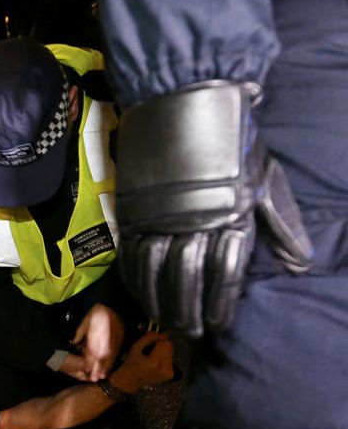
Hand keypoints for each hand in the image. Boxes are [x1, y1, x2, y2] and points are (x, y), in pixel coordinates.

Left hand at [66, 303, 123, 381]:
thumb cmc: (96, 313)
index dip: (89, 360)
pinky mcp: (120, 339)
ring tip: (101, 377)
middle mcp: (106, 337)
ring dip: (106, 367)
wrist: (112, 305)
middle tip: (94, 378)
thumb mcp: (85, 322)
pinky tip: (110, 368)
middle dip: (98, 367)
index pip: (92, 349)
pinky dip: (113, 361)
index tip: (86, 369)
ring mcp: (114, 338)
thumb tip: (74, 344)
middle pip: (102, 355)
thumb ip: (79, 334)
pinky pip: (116, 353)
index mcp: (96, 331)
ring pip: (110, 356)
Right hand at [109, 332, 173, 393]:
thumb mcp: (135, 347)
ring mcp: (167, 373)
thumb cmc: (131, 362)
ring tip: (152, 356)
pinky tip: (155, 362)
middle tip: (150, 350)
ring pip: (171, 352)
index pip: (165, 343)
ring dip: (163, 351)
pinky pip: (171, 360)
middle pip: (170, 347)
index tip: (149, 343)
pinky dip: (164, 358)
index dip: (157, 340)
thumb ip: (149, 338)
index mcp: (153, 363)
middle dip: (161, 345)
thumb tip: (164, 334)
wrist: (130, 381)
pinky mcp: (169, 375)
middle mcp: (163, 369)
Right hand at [116, 83, 311, 336]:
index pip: (225, 271)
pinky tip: (139, 292)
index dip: (222, 302)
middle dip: (189, 309)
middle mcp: (193, 219)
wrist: (183, 97)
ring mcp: (158, 213)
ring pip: (156, 269)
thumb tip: (299, 264)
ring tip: (165, 320)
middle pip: (188, 277)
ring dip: (159, 299)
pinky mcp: (132, 206)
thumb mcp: (264, 175)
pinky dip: (134, 276)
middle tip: (190, 332)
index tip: (220, 324)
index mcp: (231, 212)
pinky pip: (130, 250)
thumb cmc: (232, 136)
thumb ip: (279, 222)